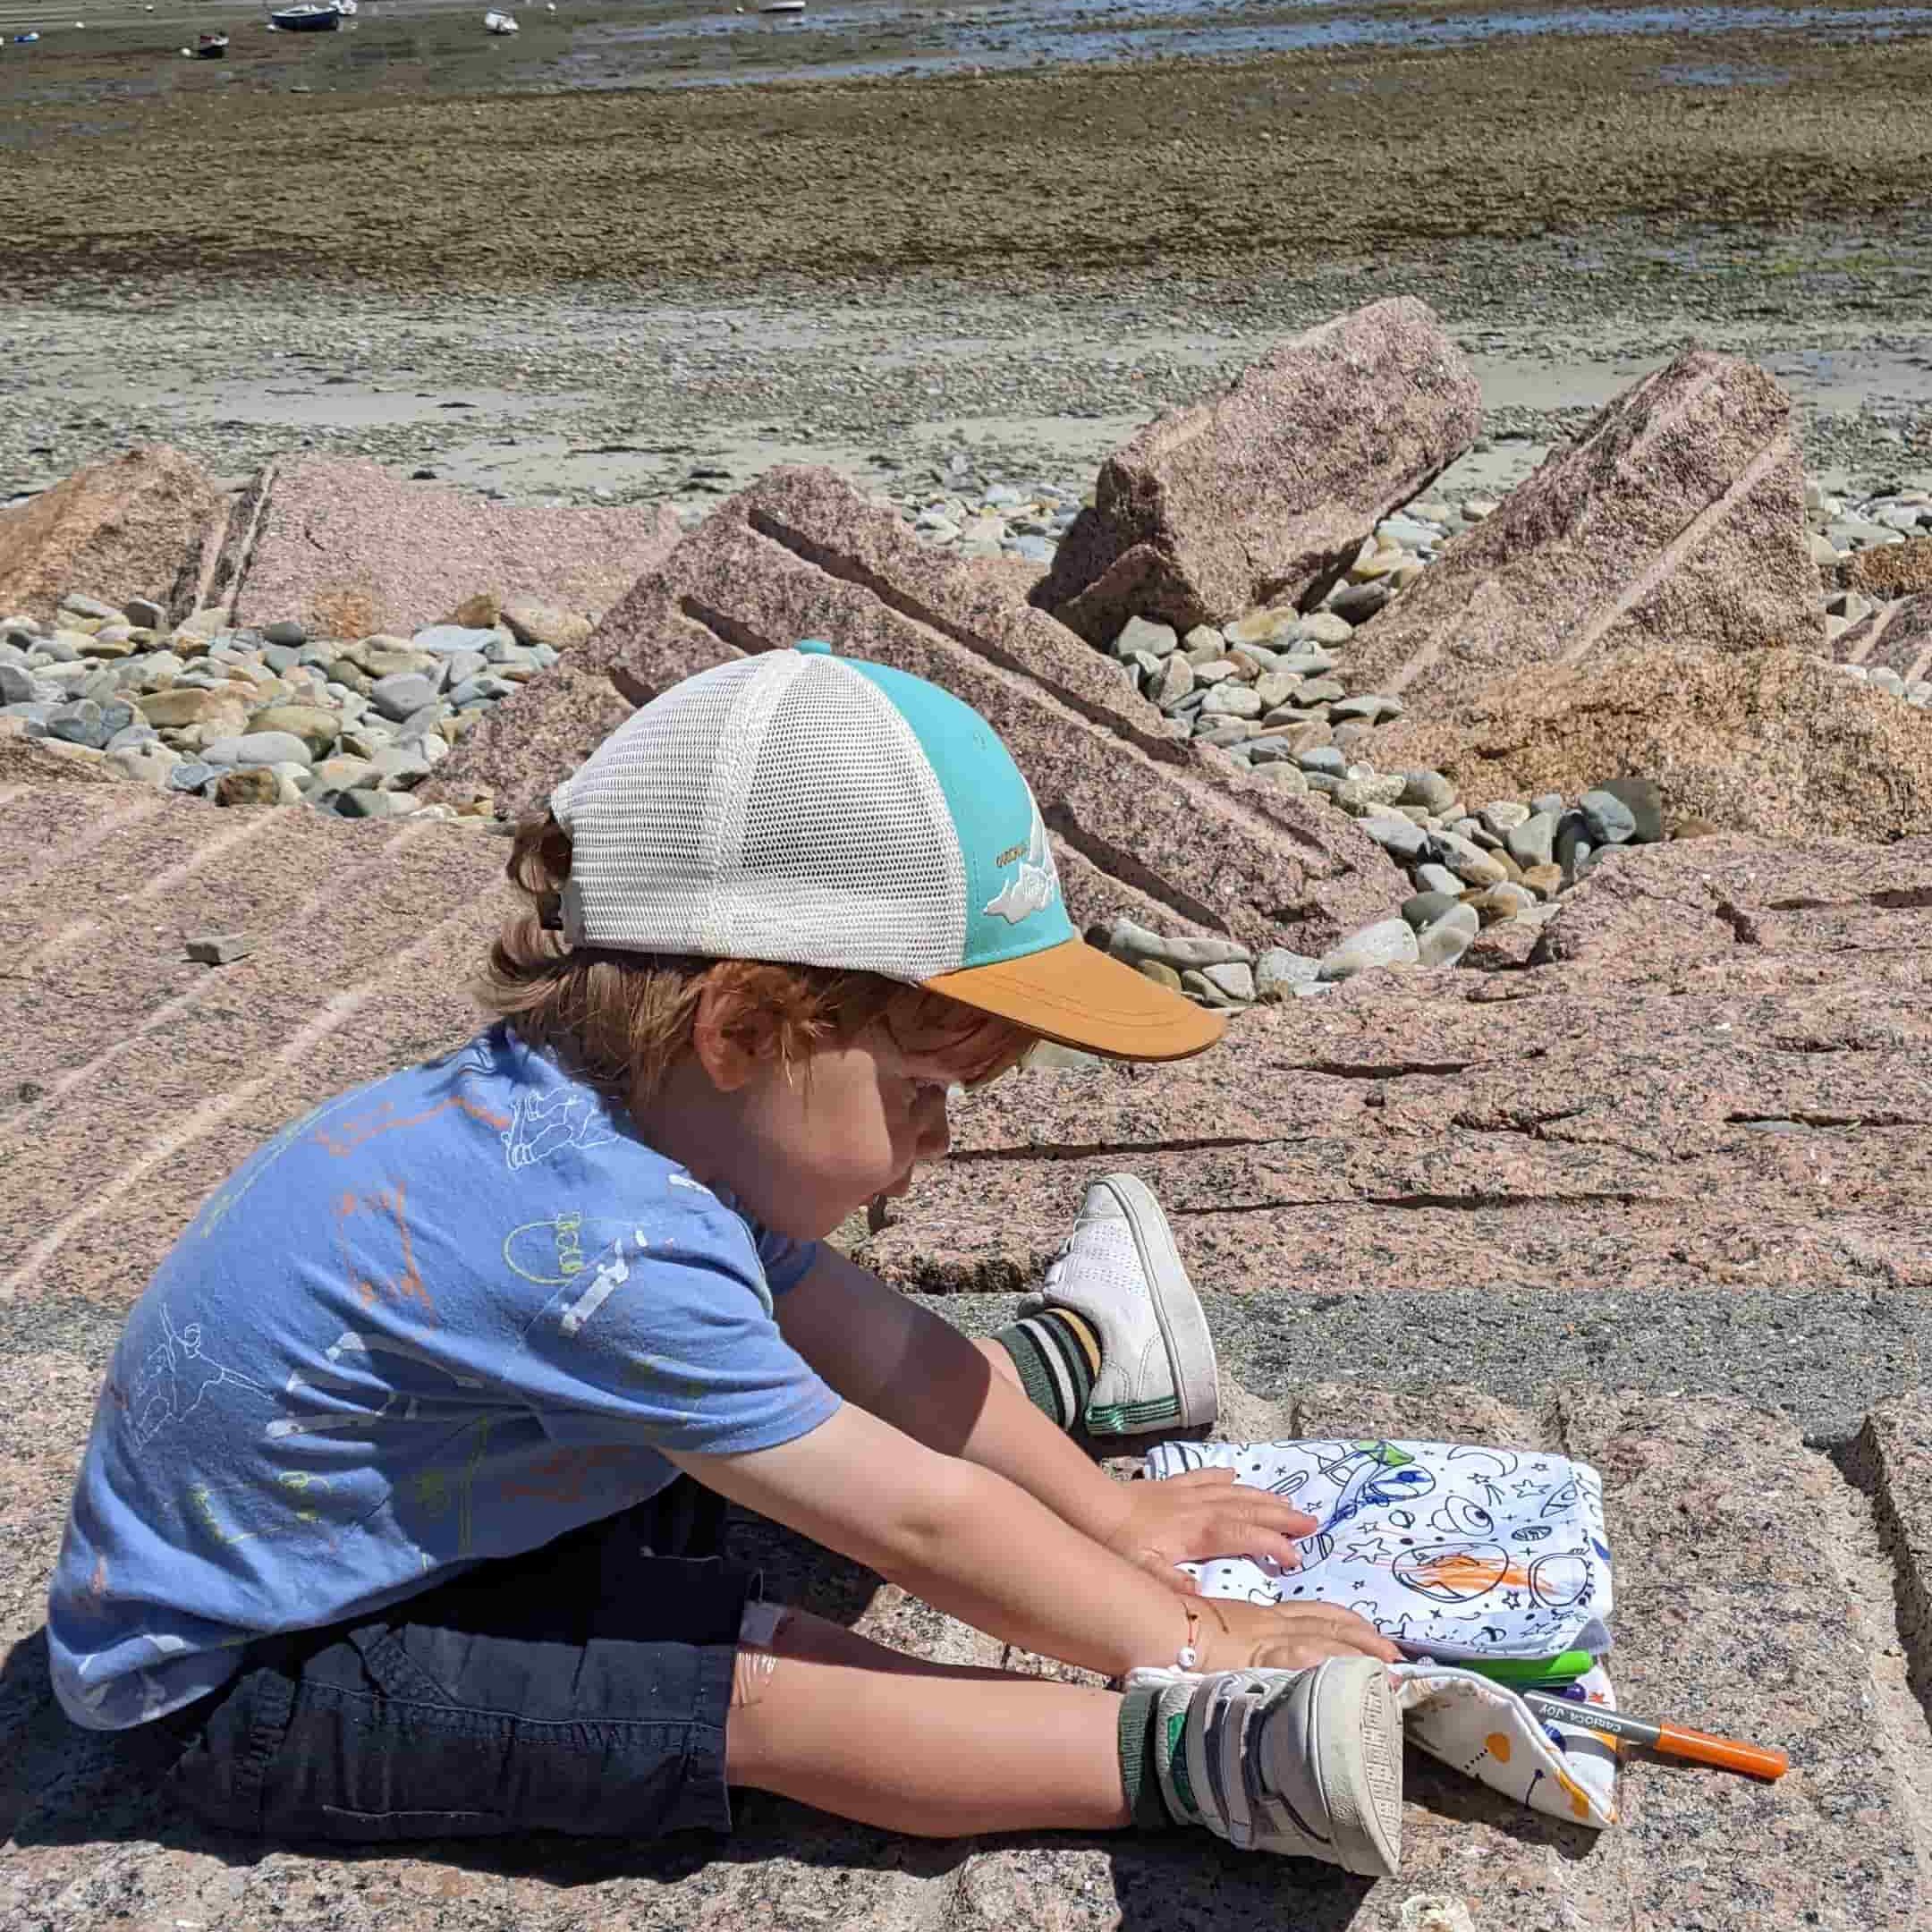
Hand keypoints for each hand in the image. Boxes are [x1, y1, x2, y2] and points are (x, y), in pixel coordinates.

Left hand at [1102, 1468, 1318, 1594]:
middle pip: (1250, 1510)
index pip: (1247, 1536)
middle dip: (1282, 1517)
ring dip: (1263, 1497)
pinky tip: (1234, 1473)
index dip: (1274, 1546)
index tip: (1295, 1558)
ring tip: (1288, 1502)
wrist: (1091, 1506)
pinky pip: (1204, 1476)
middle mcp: (1200, 1508)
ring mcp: (1187, 1493)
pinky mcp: (1171, 1485)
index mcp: (1199, 1532)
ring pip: (1234, 1491)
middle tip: (1312, 1523)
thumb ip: (1175, 1586)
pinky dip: (1223, 1476)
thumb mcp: (1144, 1572)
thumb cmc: (1118, 1544)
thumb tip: (1204, 1597)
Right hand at [1188, 1596, 1402, 1671]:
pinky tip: (1346, 1673)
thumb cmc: (1174, 1628)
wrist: (1152, 1622)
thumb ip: (1235, 1651)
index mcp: (1259, 1620)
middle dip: (1364, 1639)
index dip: (1344, 1624)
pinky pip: (1296, 1659)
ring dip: (1358, 1653)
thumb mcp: (1213, 1639)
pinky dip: (1323, 1663)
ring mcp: (1264, 1641)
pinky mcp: (1255, 1657)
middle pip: (1326, 1625)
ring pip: (1322, 1641)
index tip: (1371, 1633)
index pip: (1311, 1615)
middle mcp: (1268, 1625)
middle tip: (1397, 1655)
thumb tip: (1254, 1670)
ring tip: (1388, 1669)